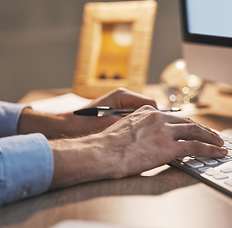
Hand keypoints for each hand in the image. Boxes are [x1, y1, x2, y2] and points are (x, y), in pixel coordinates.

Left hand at [18, 88, 156, 137]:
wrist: (69, 125)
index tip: (161, 131)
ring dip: (145, 124)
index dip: (158, 118)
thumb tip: (150, 125)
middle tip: (158, 135)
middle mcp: (123, 96)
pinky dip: (137, 126)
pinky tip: (136, 137)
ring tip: (148, 137)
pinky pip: (134, 117)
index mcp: (123, 95)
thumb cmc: (88, 124)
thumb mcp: (112, 123)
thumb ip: (131, 122)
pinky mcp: (117, 110)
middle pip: (148, 107)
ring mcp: (120, 103)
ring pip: (142, 113)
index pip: (151, 103)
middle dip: (154, 121)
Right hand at [49, 106, 225, 188]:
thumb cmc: (108, 145)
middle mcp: (158, 118)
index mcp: (147, 112)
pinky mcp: (168, 147)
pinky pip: (195, 146)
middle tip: (214, 134)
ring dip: (211, 137)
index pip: (174, 116)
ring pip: (195, 131)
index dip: (187, 123)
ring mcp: (164, 131)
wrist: (101, 153)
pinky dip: (210, 149)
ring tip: (220, 143)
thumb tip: (146, 137)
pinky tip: (218, 152)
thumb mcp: (124, 128)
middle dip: (203, 128)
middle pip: (187, 121)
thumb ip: (139, 127)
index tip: (194, 128)